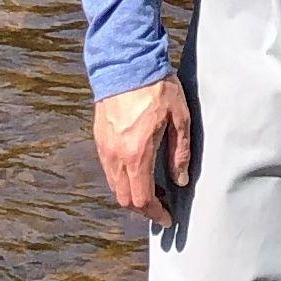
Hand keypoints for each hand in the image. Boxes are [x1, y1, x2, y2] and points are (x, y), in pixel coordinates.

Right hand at [95, 75, 194, 228]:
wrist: (125, 62)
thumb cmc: (156, 87)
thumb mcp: (179, 118)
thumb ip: (179, 153)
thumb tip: (180, 180)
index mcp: (137, 155)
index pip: (142, 199)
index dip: (155, 214)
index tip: (167, 218)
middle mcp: (116, 156)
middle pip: (124, 199)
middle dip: (142, 209)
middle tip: (161, 207)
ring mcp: (104, 147)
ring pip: (114, 185)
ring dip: (131, 194)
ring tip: (152, 189)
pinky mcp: (99, 138)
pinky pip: (108, 169)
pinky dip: (121, 179)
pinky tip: (137, 170)